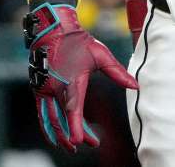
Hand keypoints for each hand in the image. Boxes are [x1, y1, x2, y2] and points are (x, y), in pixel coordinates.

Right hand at [24, 2, 137, 150]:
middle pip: (62, 119)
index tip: (79, 141)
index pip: (74, 109)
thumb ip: (118, 72)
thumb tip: (136, 86)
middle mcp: (55, 87)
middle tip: (87, 144)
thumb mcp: (101, 54)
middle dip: (72, 135)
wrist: (52, 29)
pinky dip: (49, 125)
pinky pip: (43, 112)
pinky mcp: (39, 89)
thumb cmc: (78, 42)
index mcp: (72, 80)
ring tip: (70, 145)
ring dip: (59, 134)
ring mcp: (44, 89)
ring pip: (50, 119)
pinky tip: (56, 133)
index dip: (75, 126)